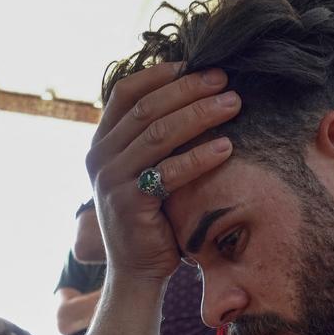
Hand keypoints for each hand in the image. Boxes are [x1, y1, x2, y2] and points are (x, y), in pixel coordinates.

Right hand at [86, 62, 239, 281]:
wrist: (138, 270)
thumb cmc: (152, 217)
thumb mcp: (146, 170)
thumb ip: (154, 137)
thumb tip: (194, 91)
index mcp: (101, 143)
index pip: (124, 92)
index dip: (159, 74)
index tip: (195, 64)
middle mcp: (99, 157)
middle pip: (146, 108)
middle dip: (189, 90)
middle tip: (225, 80)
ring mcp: (111, 180)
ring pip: (158, 134)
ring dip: (199, 114)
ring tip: (234, 105)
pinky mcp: (128, 203)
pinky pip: (168, 172)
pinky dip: (199, 157)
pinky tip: (226, 147)